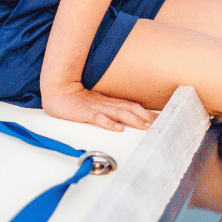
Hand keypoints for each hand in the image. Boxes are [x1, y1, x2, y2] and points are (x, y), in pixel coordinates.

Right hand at [40, 80, 158, 131]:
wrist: (58, 92)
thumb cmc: (79, 101)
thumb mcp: (100, 104)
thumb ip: (114, 110)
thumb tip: (130, 119)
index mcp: (111, 102)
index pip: (134, 106)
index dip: (149, 113)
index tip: (163, 119)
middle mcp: (107, 104)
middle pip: (131, 110)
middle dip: (146, 117)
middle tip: (161, 124)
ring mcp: (96, 108)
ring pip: (118, 114)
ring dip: (133, 120)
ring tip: (146, 127)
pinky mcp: (84, 113)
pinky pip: (97, 118)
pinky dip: (108, 123)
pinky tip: (117, 129)